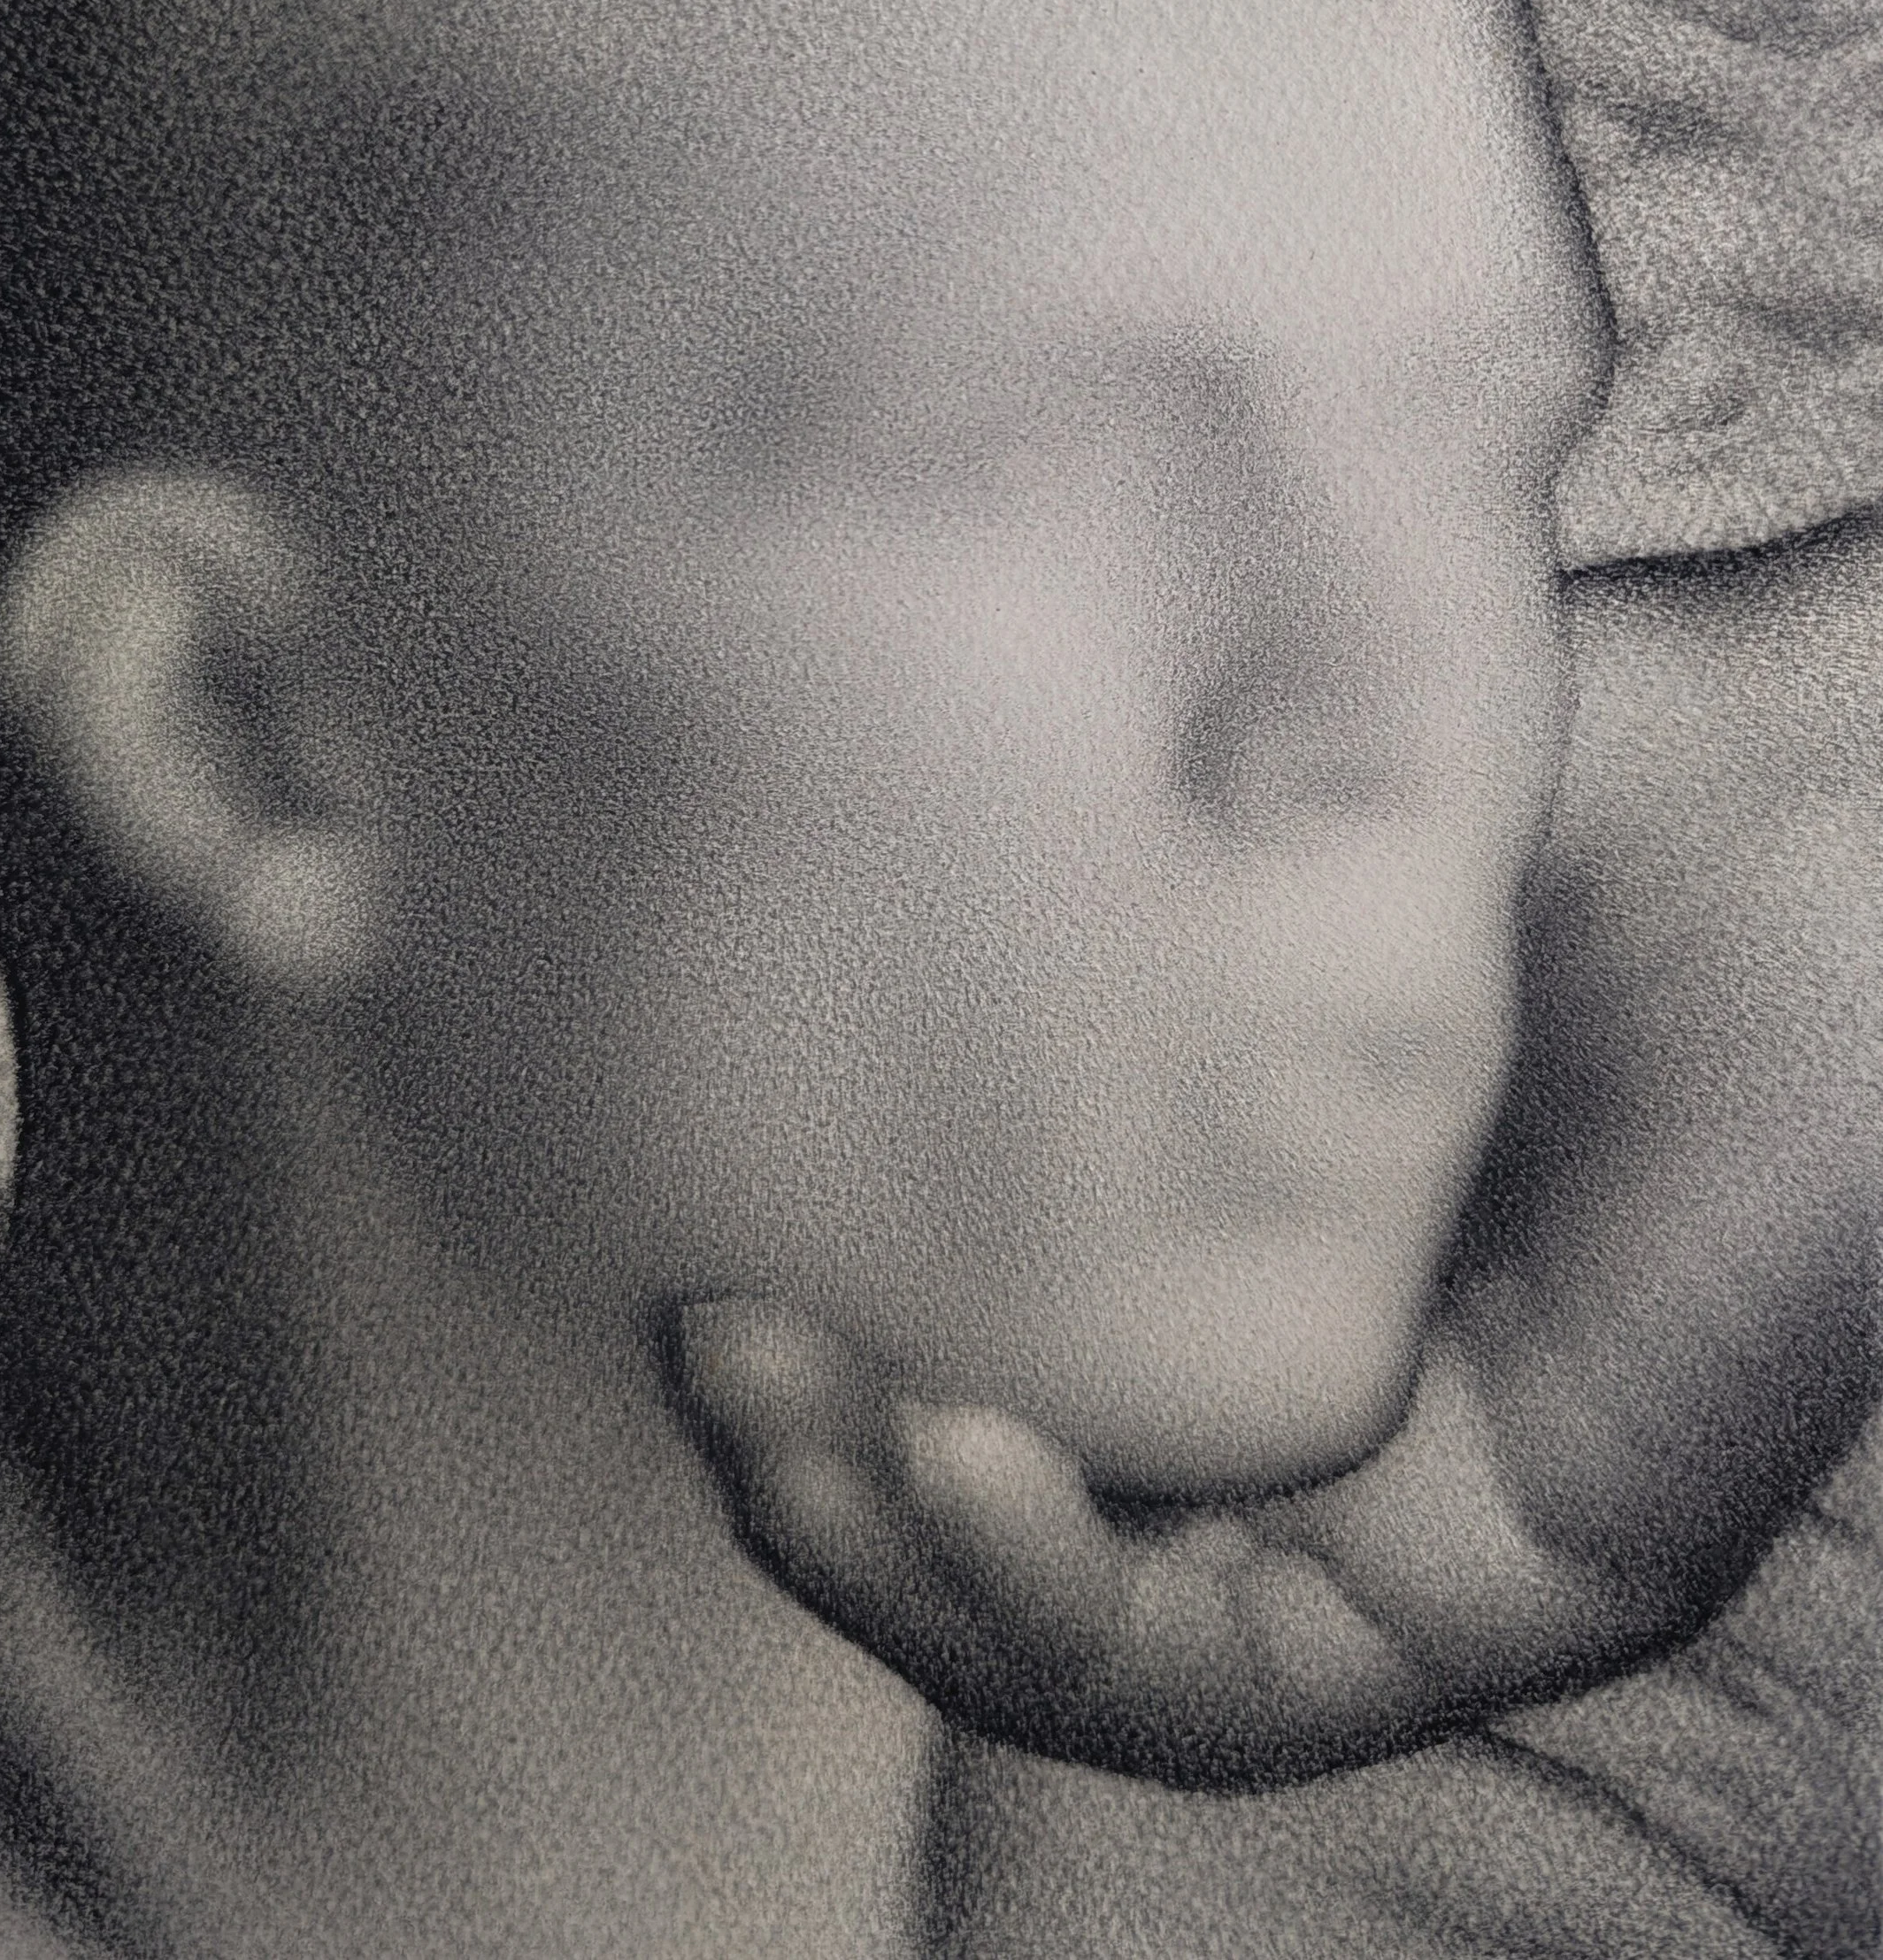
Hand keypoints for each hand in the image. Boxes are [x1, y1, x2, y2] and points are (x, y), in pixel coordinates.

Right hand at [667, 524, 1882, 1789]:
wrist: (1823, 807)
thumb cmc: (1560, 780)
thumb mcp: (1243, 820)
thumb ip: (1062, 858)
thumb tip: (791, 789)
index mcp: (1207, 1237)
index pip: (952, 1354)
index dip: (802, 1341)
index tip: (690, 1233)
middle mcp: (1281, 1395)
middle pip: (980, 1519)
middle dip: (807, 1466)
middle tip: (715, 1343)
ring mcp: (1387, 1503)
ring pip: (1074, 1638)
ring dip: (890, 1558)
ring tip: (795, 1416)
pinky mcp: (1507, 1579)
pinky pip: (1227, 1678)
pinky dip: (1056, 1604)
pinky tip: (962, 1453)